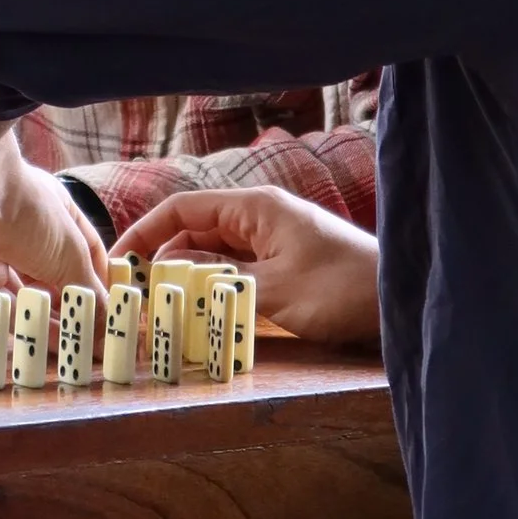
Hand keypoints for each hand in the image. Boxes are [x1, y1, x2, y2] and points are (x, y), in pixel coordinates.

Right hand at [112, 186, 382, 348]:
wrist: (399, 301)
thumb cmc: (341, 287)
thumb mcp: (272, 288)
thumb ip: (217, 277)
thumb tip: (171, 269)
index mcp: (254, 208)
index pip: (183, 208)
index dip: (145, 232)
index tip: (118, 262)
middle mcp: (260, 217)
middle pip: (196, 231)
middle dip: (164, 259)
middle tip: (137, 295)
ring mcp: (274, 241)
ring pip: (216, 254)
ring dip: (190, 277)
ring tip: (162, 307)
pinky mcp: (285, 265)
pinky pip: (238, 271)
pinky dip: (217, 287)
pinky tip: (203, 310)